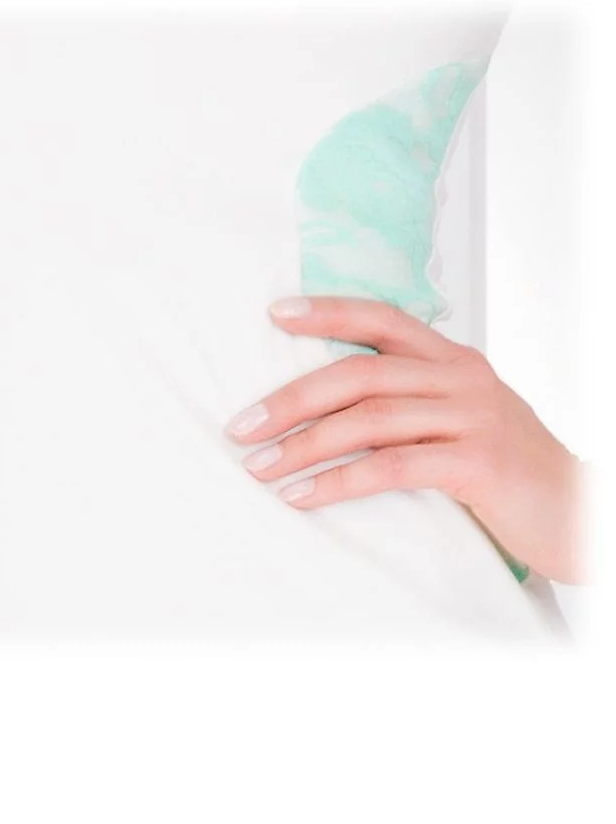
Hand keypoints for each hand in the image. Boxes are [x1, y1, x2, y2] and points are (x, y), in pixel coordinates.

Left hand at [223, 295, 586, 584]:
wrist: (583, 512)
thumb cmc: (506, 465)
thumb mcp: (461, 416)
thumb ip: (410, 400)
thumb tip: (328, 405)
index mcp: (452, 358)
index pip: (382, 320)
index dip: (328, 312)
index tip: (275, 313)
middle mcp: (461, 376)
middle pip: (359, 375)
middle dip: (291, 399)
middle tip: (241, 426)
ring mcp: (472, 416)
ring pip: (367, 421)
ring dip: (302, 446)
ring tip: (258, 466)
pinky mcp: (477, 462)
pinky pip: (390, 468)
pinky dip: (338, 482)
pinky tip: (301, 496)